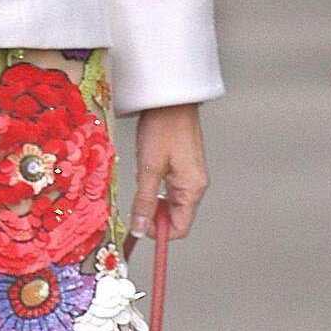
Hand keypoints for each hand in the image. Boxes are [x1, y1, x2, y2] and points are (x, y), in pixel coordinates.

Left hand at [129, 102, 208, 241]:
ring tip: (140, 179)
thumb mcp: (148, 167)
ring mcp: (190, 174)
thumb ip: (144, 201)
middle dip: (153, 213)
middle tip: (135, 200)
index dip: (157, 232)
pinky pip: (169, 185)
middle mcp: (196, 185)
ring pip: (170, 201)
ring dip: (152, 198)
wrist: (169, 98)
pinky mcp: (183, 164)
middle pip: (175, 216)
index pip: (179, 228)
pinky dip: (155, 184)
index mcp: (192, 189)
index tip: (138, 224)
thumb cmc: (162, 128)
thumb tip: (139, 229)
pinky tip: (144, 170)